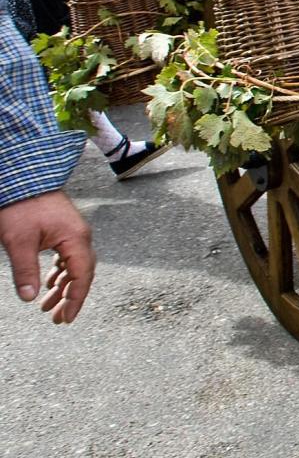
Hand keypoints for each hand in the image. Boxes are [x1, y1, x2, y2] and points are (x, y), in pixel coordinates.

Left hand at [0, 191, 94, 323]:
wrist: (24, 178)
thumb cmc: (21, 207)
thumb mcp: (19, 242)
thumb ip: (25, 271)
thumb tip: (29, 298)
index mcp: (76, 239)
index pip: (81, 277)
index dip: (74, 300)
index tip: (66, 319)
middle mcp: (80, 236)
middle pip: (82, 274)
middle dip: (70, 298)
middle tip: (58, 319)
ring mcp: (74, 232)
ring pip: (74, 266)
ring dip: (63, 287)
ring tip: (48, 306)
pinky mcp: (64, 229)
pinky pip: (68, 257)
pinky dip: (60, 273)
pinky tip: (49, 282)